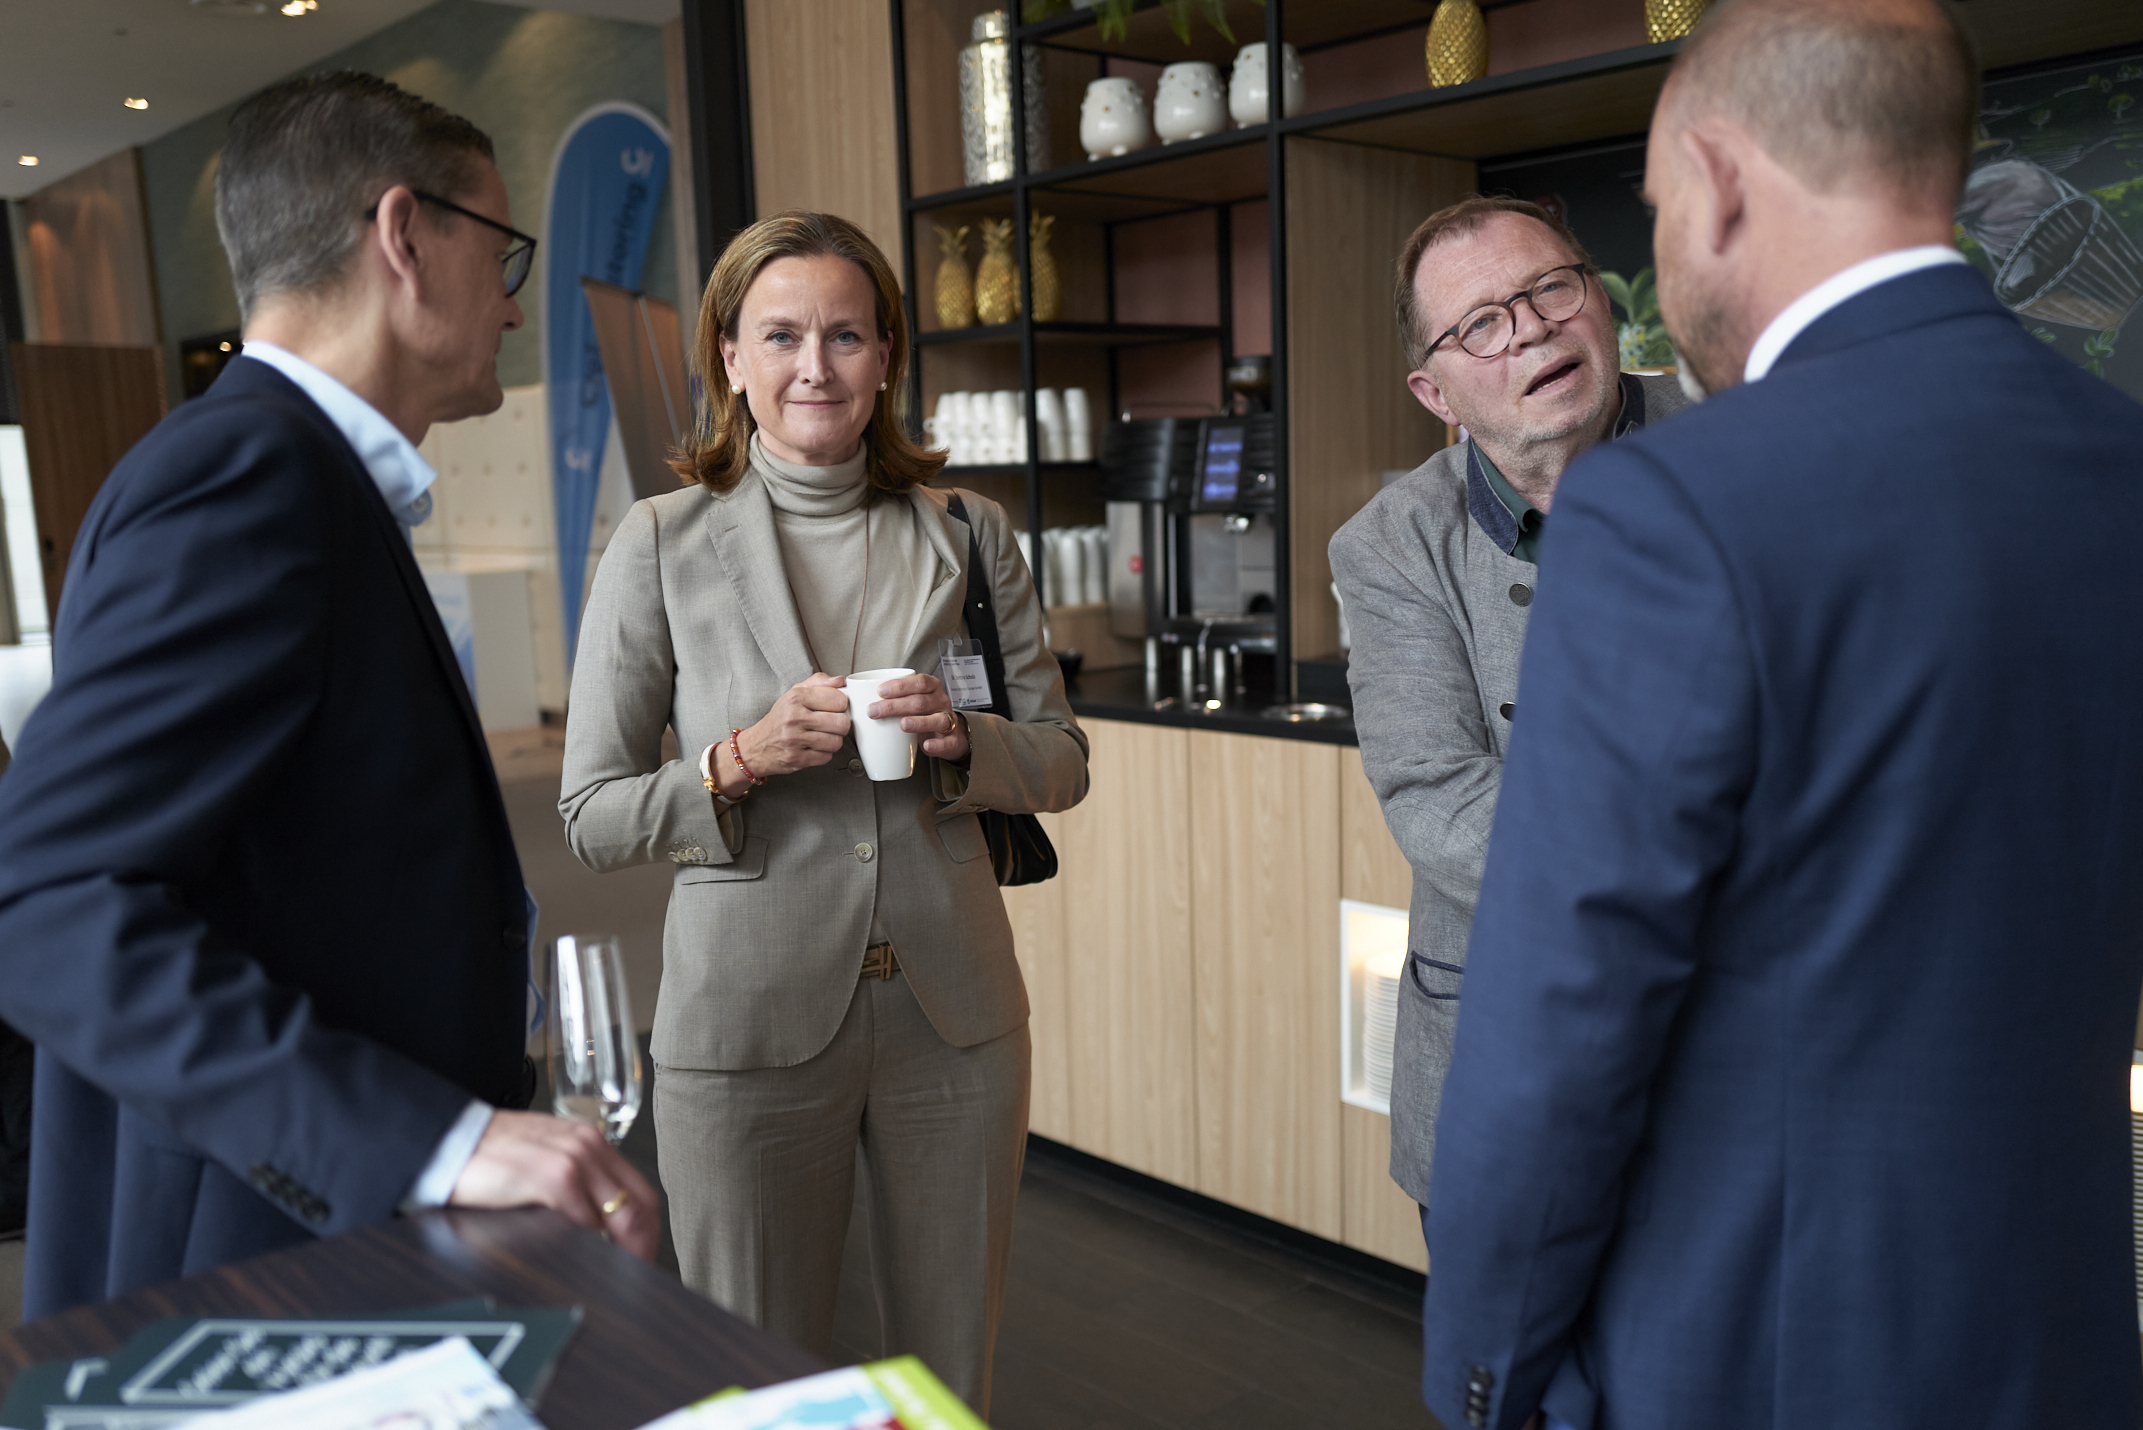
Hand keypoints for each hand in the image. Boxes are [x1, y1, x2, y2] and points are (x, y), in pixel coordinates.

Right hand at [447, 1109, 660, 1261]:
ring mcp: (574, 1160)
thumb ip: (572, 1182)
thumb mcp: (542, 1158)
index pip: (639, 1190)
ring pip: (622, 1215)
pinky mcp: (552, 1177)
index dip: (648, 1230)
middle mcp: (589, 1145)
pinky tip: (585, 1261)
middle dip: (644, 1247)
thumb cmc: (488, 1156)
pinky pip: (586, 1222)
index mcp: (589, 1141)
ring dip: (623, 1252)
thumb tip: (595, 1227)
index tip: (643, 1257)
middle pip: (640, 1205)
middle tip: (637, 1276)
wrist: (446, 1143)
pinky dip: (591, 1246)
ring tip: (616, 1277)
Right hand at [735, 673, 851, 783]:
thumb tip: (841, 681)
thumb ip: (819, 683)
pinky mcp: (796, 759)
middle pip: (842, 722)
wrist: (756, 746)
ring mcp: (794, 740)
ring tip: (822, 737)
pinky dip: (823, 754)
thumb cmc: (780, 719)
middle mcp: (794, 717)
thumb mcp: (794, 693)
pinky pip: (827, 757)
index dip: (841, 705)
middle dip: (841, 725)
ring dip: (833, 741)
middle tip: (831, 725)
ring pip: (836, 742)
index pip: (838, 699)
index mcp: (796, 697)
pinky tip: (814, 748)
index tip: (835, 708)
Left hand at [871, 673, 970, 763]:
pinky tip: (926, 745)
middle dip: (895, 706)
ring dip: (919, 722)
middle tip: (874, 711)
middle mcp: (941, 701)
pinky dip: (936, 744)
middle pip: (921, 701)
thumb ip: (891, 696)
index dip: (900, 685)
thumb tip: (854, 692)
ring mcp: (948, 720)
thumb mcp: (910, 699)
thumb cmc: (921, 713)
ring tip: (902, 725)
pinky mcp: (951, 739)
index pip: (919, 682)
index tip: (880, 691)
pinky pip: (946, 742)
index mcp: (931, 687)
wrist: (947, 733)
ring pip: (937, 720)